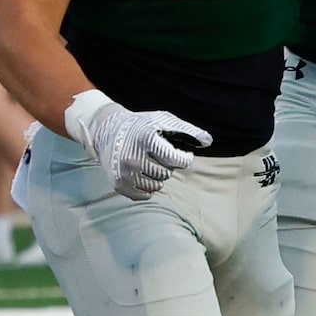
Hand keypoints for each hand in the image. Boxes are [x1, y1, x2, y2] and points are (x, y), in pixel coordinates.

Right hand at [67, 91, 209, 200]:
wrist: (107, 130)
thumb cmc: (141, 125)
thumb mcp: (163, 121)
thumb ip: (187, 130)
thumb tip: (208, 142)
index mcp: (146, 140)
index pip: (176, 159)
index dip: (184, 158)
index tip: (182, 155)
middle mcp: (133, 158)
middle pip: (166, 173)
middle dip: (166, 165)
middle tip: (156, 154)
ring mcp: (124, 173)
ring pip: (157, 185)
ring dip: (157, 176)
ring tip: (147, 162)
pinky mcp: (119, 184)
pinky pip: (145, 195)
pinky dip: (147, 186)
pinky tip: (140, 172)